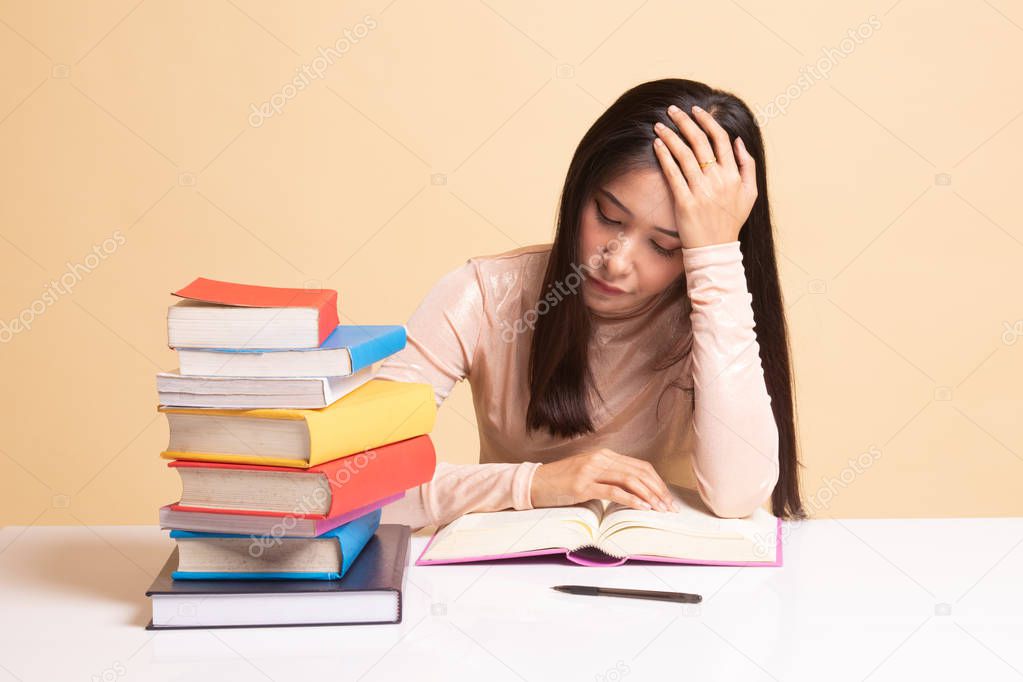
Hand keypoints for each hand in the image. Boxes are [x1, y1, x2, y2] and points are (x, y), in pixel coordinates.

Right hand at [529, 449, 676, 511]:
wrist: (535, 483)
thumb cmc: (562, 482)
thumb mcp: (589, 474)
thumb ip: (609, 476)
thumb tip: (634, 491)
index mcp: (605, 454)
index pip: (641, 466)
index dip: (658, 482)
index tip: (668, 498)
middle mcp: (600, 459)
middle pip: (639, 473)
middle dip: (658, 491)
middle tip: (670, 508)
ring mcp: (591, 470)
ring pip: (630, 480)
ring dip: (649, 496)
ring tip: (661, 510)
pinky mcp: (583, 485)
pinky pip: (614, 491)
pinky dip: (632, 500)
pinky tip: (642, 508)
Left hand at [652, 104, 757, 248]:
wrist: (716, 250)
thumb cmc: (730, 221)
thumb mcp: (750, 194)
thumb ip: (747, 165)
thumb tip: (738, 141)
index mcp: (733, 175)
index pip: (720, 139)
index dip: (707, 121)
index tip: (696, 111)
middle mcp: (718, 180)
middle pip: (700, 142)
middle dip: (685, 121)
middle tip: (672, 110)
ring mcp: (701, 191)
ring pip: (684, 155)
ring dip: (670, 136)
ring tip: (659, 125)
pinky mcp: (685, 202)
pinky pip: (673, 174)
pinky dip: (665, 156)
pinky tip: (657, 144)